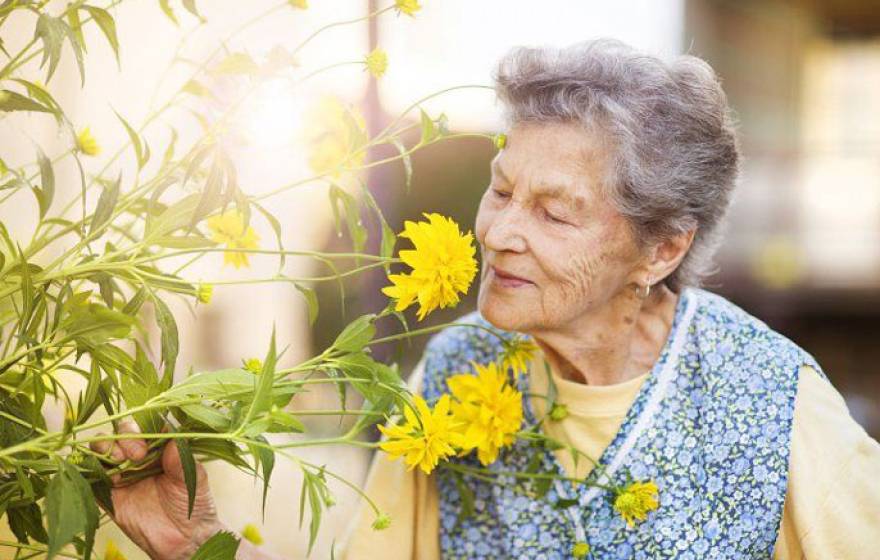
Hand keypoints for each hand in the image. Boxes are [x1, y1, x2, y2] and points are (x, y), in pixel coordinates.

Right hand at [90, 420, 224, 559]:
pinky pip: (92, 475)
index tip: (150, 439)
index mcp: (161, 446)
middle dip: (125, 437)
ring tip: (120, 462)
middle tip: (137, 455)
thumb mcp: (194, 479)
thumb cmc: (193, 504)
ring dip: (107, 448)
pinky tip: (110, 477)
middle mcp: (139, 455)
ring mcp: (122, 472)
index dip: (144, 425)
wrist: (183, 539)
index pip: (147, 423)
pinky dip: (93, 469)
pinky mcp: (108, 492)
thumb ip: (181, 459)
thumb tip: (171, 438)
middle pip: (121, 431)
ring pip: (103, 448)